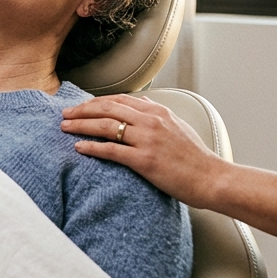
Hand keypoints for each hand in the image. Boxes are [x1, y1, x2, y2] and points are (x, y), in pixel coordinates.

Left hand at [60, 94, 223, 206]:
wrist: (211, 178)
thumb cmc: (195, 157)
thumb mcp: (178, 125)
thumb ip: (157, 113)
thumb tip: (141, 103)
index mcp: (158, 111)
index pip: (119, 99)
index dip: (95, 101)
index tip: (80, 106)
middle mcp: (151, 121)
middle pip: (107, 108)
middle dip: (82, 110)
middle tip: (65, 114)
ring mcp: (147, 139)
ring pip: (105, 126)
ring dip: (81, 125)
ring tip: (65, 127)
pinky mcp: (144, 160)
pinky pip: (111, 150)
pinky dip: (91, 147)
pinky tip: (78, 147)